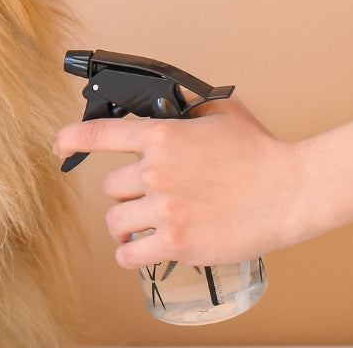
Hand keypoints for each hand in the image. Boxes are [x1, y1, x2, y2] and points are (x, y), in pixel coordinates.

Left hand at [53, 98, 310, 268]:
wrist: (293, 191)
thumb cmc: (262, 153)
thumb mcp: (221, 114)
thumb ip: (186, 107)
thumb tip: (167, 98)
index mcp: (162, 138)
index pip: (99, 134)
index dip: (71, 138)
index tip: (59, 144)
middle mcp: (156, 173)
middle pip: (109, 187)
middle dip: (127, 193)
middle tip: (151, 196)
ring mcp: (164, 210)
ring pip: (115, 222)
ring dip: (127, 225)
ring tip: (147, 224)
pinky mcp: (176, 242)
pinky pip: (129, 255)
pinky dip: (131, 254)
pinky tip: (142, 249)